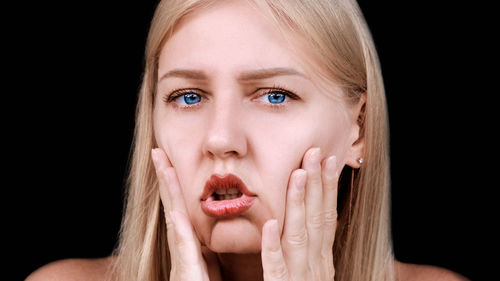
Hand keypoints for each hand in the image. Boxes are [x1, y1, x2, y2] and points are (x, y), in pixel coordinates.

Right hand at [151, 148, 210, 280]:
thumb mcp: (210, 268)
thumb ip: (207, 250)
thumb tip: (208, 234)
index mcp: (191, 247)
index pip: (182, 209)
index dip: (175, 185)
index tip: (170, 160)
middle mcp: (183, 252)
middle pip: (173, 209)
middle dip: (166, 181)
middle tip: (157, 152)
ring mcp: (182, 264)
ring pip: (175, 223)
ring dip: (169, 195)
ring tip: (162, 167)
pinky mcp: (188, 277)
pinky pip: (185, 252)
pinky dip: (179, 233)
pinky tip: (176, 215)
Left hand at [261, 147, 338, 280]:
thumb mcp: (314, 271)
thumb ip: (313, 247)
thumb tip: (315, 216)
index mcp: (321, 258)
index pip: (327, 216)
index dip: (328, 187)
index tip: (328, 160)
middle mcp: (314, 264)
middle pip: (316, 219)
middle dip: (316, 183)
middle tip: (314, 152)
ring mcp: (298, 276)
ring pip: (297, 235)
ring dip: (298, 203)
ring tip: (297, 174)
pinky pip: (275, 266)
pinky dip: (272, 245)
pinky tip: (268, 224)